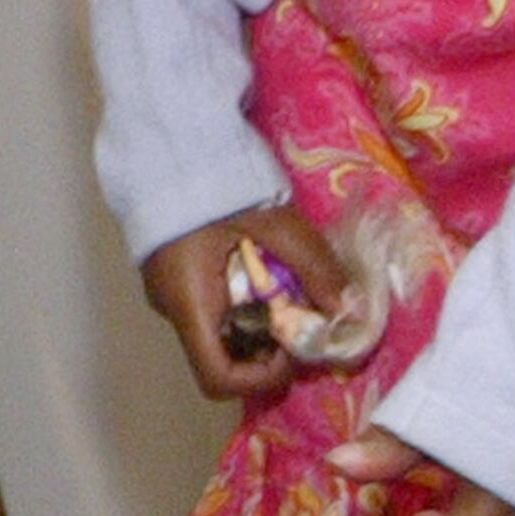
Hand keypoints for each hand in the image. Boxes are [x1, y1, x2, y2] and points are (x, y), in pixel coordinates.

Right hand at [143, 200, 348, 401]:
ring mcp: (167, 288)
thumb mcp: (275, 223)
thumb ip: (315, 268)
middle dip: (268, 345)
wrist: (167, 137)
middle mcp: (172, 306)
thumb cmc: (215, 184)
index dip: (262, 378)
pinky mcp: (171, 270)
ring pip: (218, 329)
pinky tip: (257, 263)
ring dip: (256, 320)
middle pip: (222, 355)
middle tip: (296, 309)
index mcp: (189, 302)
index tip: (291, 346)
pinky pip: (209, 304)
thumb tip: (347, 310)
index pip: (217, 378)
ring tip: (279, 280)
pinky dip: (240, 300)